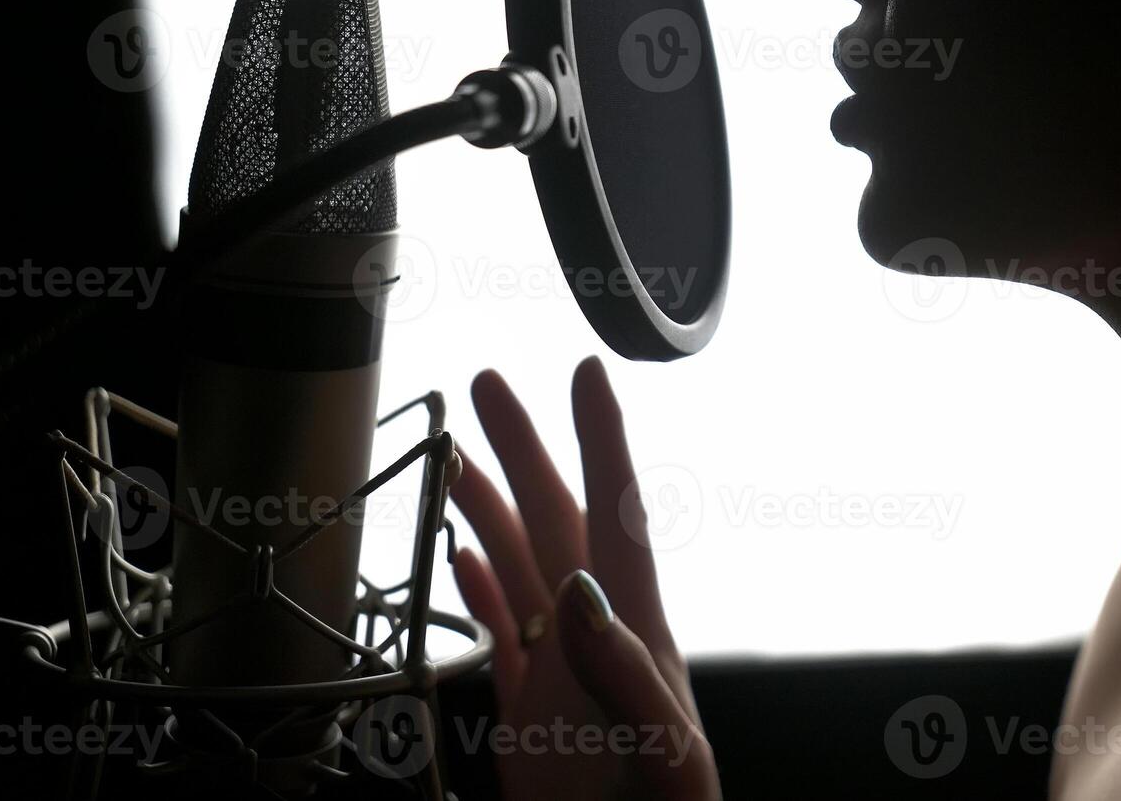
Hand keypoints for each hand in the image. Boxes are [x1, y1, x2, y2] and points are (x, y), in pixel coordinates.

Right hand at [450, 357, 719, 799]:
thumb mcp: (663, 748)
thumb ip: (625, 668)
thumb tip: (580, 587)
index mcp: (631, 629)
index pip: (616, 514)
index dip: (603, 440)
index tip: (587, 373)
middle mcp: (593, 635)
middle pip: (554, 520)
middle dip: (522, 449)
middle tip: (487, 386)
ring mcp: (558, 668)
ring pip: (519, 565)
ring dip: (490, 507)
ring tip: (458, 457)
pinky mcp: (529, 709)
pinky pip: (499, 632)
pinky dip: (478, 589)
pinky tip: (462, 558)